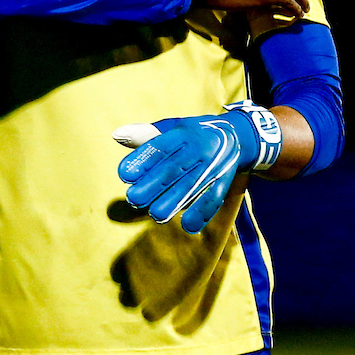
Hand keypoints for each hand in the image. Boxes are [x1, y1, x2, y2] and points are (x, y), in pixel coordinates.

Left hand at [114, 102, 281, 232]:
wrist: (237, 136)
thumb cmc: (193, 134)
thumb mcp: (172, 127)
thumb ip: (145, 135)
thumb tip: (117, 135)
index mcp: (182, 133)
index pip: (159, 146)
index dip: (142, 161)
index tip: (124, 175)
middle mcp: (198, 148)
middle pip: (174, 168)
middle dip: (153, 185)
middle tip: (134, 199)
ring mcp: (213, 165)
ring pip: (192, 185)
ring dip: (174, 202)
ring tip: (156, 214)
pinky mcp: (224, 181)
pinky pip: (213, 198)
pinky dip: (202, 212)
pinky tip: (189, 226)